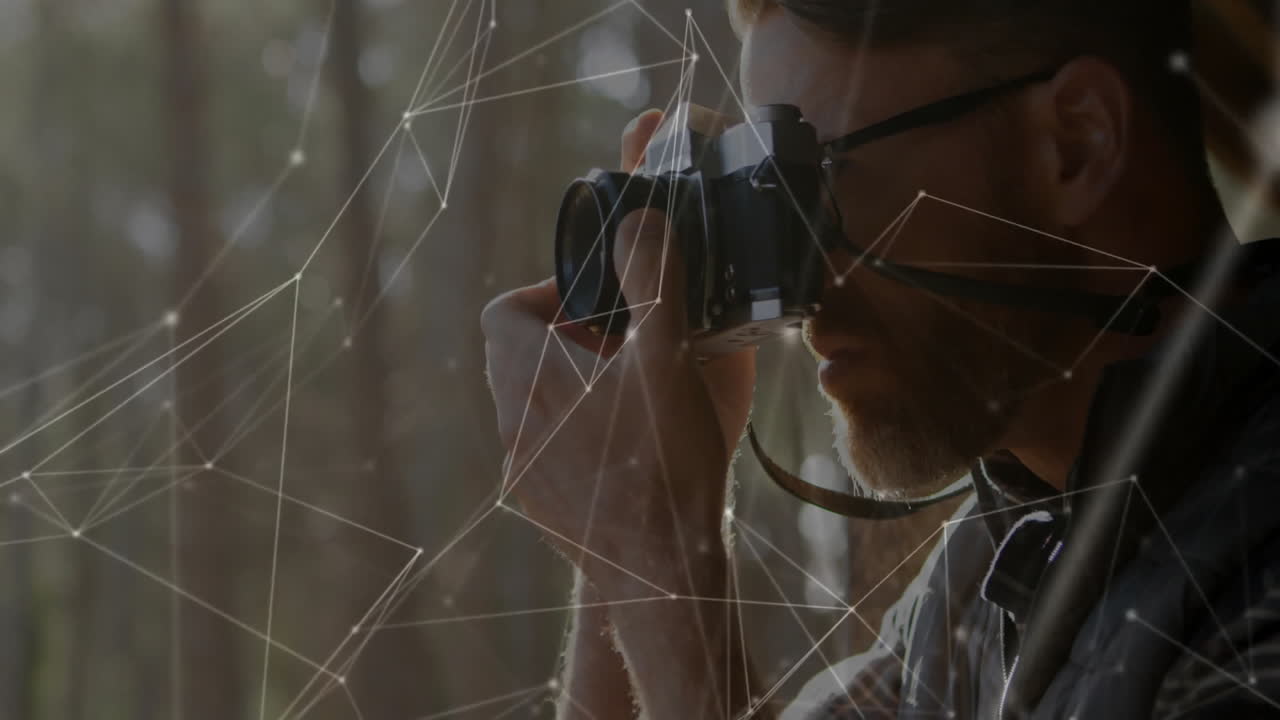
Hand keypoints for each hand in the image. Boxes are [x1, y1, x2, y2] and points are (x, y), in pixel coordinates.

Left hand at [481, 109, 755, 590]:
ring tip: (632, 394)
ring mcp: (522, 472)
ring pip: (531, 407)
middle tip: (623, 345)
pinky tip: (630, 450)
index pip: (503, 309)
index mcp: (529, 374)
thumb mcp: (668, 352)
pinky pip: (547, 452)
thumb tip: (641, 217)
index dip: (545, 293)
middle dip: (565, 339)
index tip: (597, 304)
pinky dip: (577, 435)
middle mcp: (512, 422)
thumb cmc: (664, 460)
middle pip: (516, 356)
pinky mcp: (543, 508)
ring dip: (571, 389)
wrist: (660, 572)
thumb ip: (652, 275)